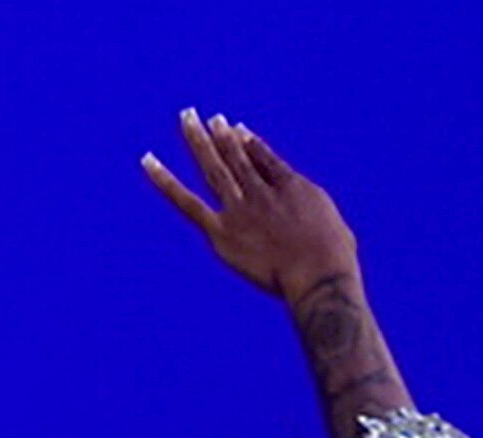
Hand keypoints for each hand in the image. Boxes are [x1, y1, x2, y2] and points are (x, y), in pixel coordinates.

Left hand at [140, 107, 360, 298]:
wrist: (318, 275)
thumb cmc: (334, 258)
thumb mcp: (332, 222)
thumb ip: (310, 205)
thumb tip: (299, 202)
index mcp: (290, 187)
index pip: (264, 158)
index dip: (249, 143)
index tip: (237, 130)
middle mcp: (261, 192)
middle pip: (237, 156)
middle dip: (222, 134)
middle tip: (210, 118)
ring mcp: (240, 210)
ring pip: (214, 167)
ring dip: (199, 140)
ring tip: (187, 117)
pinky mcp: (221, 231)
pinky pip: (187, 202)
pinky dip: (165, 181)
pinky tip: (148, 160)